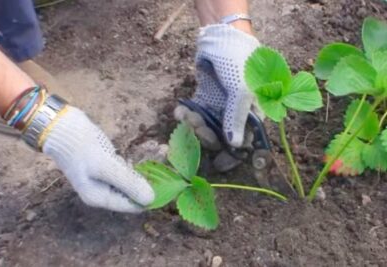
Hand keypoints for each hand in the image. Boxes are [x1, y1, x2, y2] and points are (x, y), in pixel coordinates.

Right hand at [42, 107, 153, 212]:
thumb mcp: (107, 166)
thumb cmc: (83, 148)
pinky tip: (133, 157)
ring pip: (128, 181)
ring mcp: (102, 180)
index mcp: (99, 198)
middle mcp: (101, 192)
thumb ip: (128, 183)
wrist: (62, 127)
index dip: (147, 195)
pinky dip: (130, 166)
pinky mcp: (104, 167)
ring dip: (139, 173)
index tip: (162, 181)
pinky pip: (123, 171)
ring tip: (149, 156)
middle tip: (157, 164)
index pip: (132, 206)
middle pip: (131, 194)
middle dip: (144, 182)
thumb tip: (150, 200)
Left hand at [175, 24, 261, 147]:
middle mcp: (236, 113)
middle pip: (221, 138)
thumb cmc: (238, 63)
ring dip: (193, 125)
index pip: (245, 143)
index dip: (233, 156)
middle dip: (206, 136)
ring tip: (185, 115)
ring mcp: (219, 106)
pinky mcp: (204, 99)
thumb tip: (236, 146)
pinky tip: (180, 110)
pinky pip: (194, 114)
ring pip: (205, 128)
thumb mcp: (241, 92)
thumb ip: (237, 119)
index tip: (219, 164)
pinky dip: (185, 115)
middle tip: (196, 128)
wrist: (220, 37)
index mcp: (252, 114)